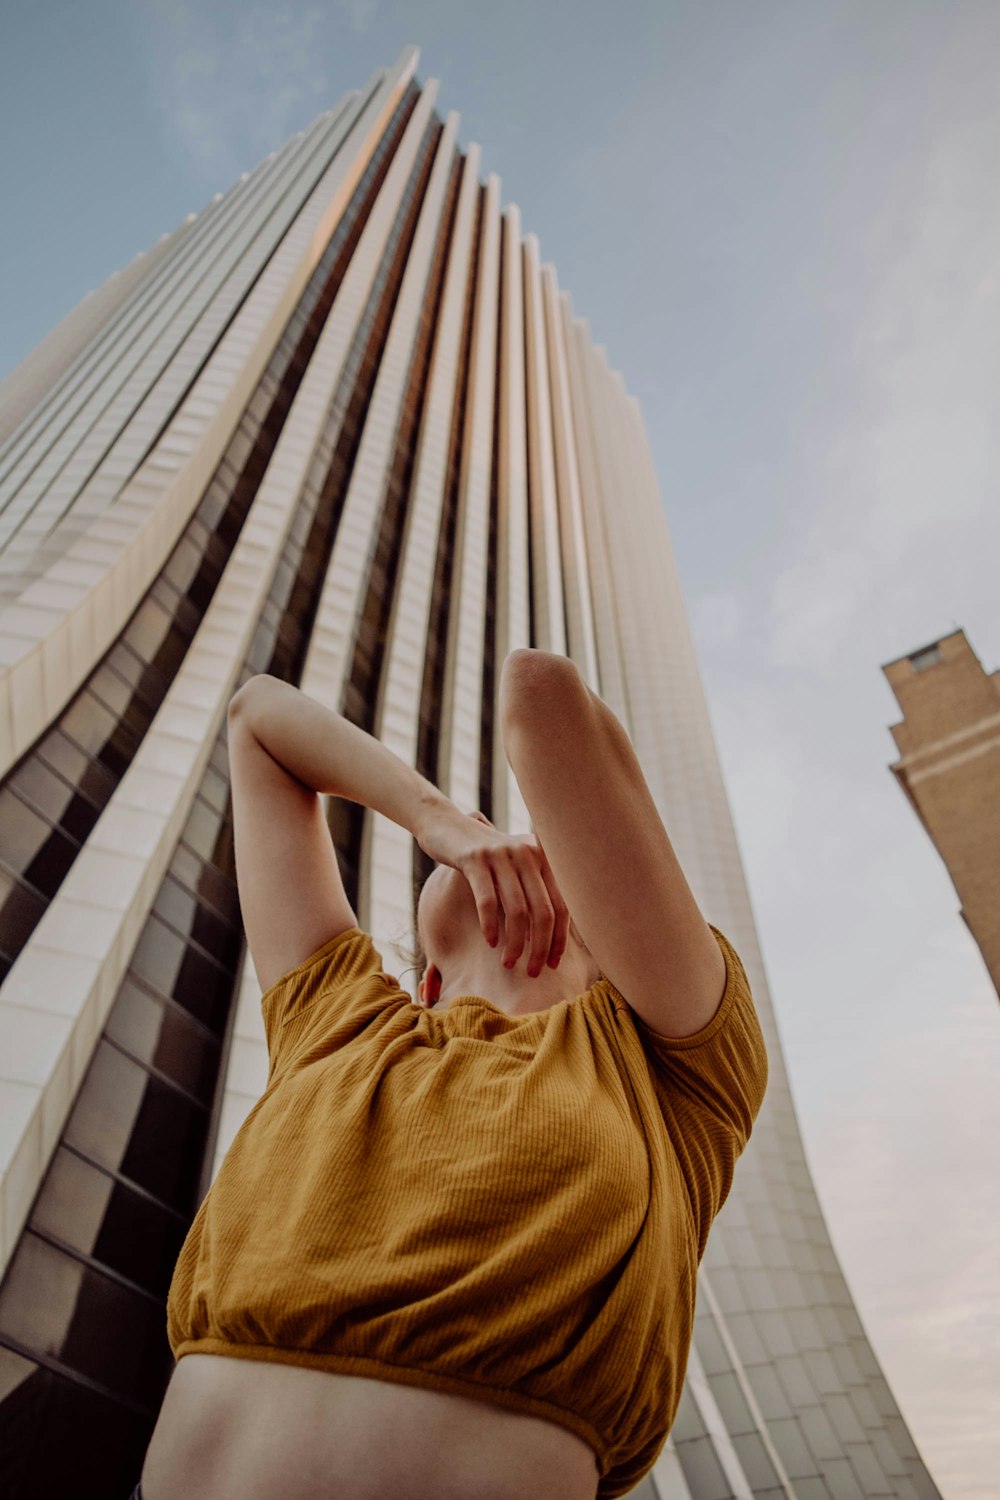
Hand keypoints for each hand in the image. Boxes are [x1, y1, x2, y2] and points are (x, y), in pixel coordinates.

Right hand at [416, 807, 569, 976]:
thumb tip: (551, 939)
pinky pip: (488, 901)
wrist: (447, 826)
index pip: (562, 906)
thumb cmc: (485, 858)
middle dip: (540, 948)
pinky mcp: (475, 858)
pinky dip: (491, 926)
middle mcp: (528, 853)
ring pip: (517, 910)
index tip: (554, 964)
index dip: (560, 939)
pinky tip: (490, 942)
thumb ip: (533, 892)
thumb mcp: (514, 868)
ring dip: (515, 944)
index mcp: (543, 857)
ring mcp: (502, 855)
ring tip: (509, 963)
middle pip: (543, 912)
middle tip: (533, 972)